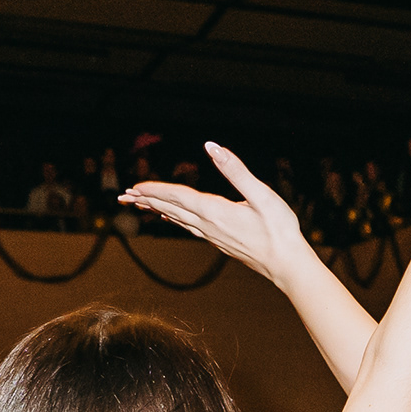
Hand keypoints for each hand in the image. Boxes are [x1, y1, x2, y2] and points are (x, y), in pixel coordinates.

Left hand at [121, 140, 311, 286]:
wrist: (287, 265)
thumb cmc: (279, 230)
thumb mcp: (261, 193)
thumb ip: (235, 169)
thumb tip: (212, 146)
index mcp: (215, 211)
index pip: (178, 196)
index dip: (155, 189)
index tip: (134, 186)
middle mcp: (209, 225)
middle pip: (170, 209)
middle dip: (146, 200)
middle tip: (123, 196)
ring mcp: (213, 236)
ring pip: (177, 219)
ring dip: (157, 209)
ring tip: (139, 204)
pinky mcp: (220, 242)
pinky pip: (189, 228)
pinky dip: (174, 219)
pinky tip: (171, 218)